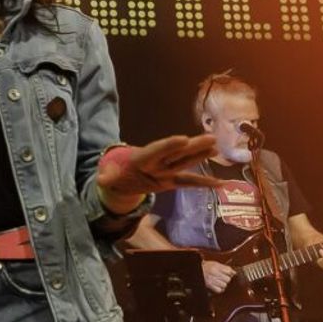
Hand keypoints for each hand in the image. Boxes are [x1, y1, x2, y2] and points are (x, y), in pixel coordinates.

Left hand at [97, 133, 221, 197]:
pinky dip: (204, 183)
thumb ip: (107, 177)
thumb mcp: (108, 176)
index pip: (156, 150)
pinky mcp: (172, 181)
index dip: (168, 145)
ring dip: (201, 156)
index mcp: (142, 158)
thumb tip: (102, 179)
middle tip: (210, 137)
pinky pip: (190, 182)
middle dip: (193, 146)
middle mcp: (158, 162)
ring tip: (216, 147)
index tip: (183, 138)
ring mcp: (166, 170)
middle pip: (176, 153)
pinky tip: (220, 184)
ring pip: (186, 162)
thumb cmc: (115, 173)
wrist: (121, 176)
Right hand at [202, 259, 235, 293]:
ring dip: (222, 284)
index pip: (229, 270)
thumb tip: (234, 272)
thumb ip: (224, 267)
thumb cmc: (205, 267)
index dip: (229, 273)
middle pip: (228, 279)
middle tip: (221, 277)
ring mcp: (211, 280)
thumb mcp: (214, 264)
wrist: (196, 271)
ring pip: (224, 285)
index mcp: (215, 266)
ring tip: (218, 282)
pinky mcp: (209, 286)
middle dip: (226, 279)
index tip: (227, 273)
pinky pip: (219, 290)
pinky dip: (219, 289)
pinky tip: (217, 286)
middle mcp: (213, 272)